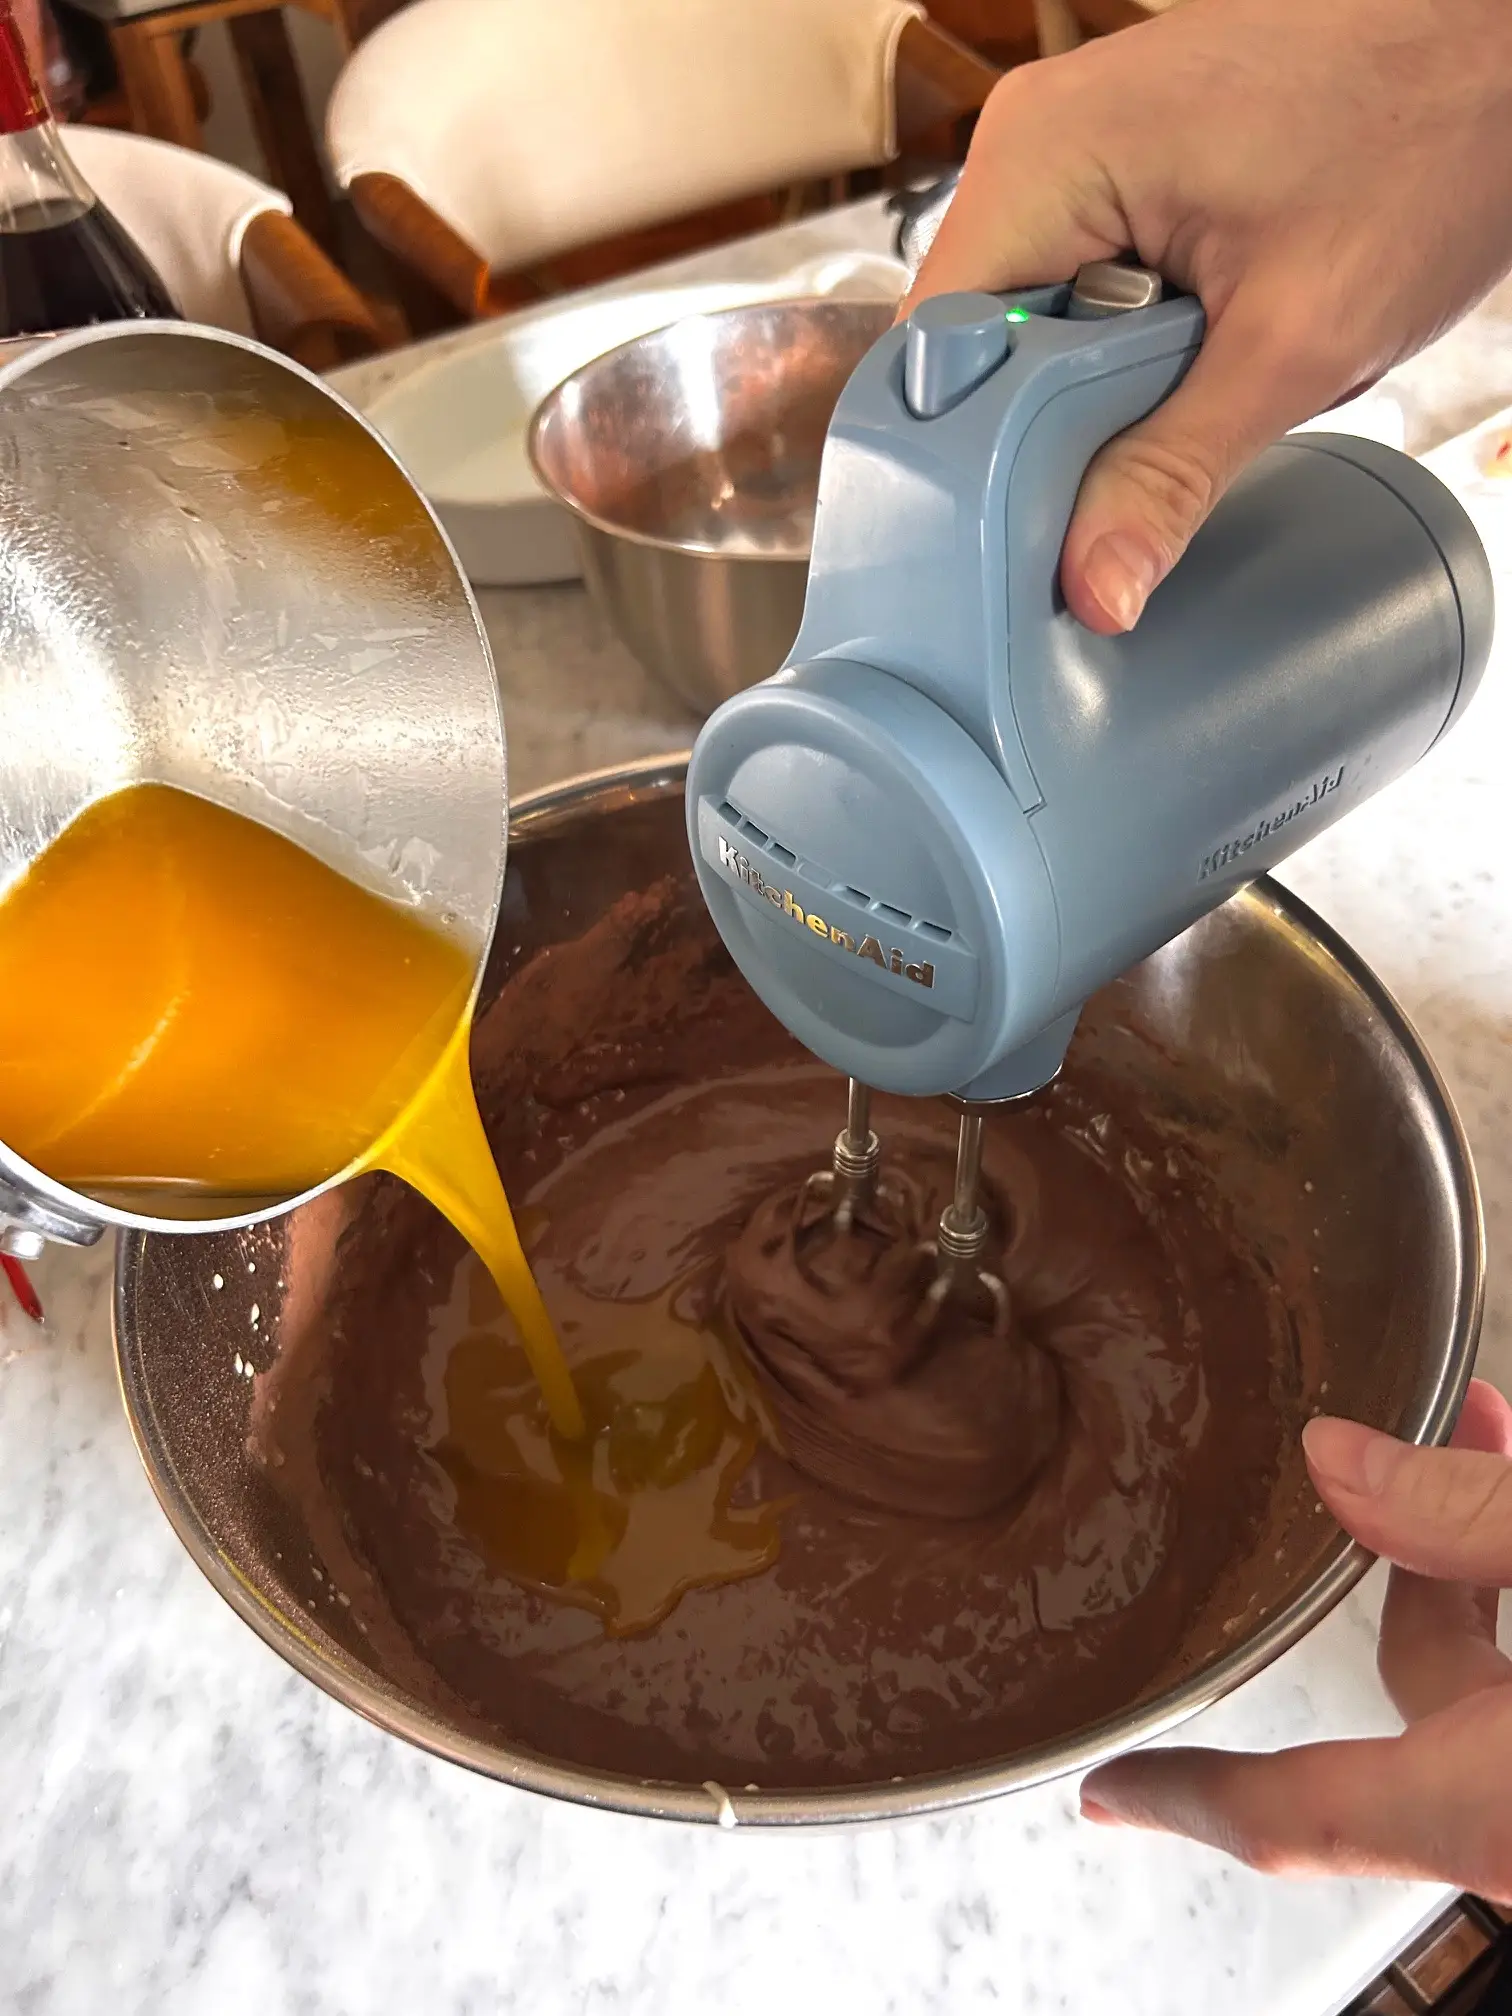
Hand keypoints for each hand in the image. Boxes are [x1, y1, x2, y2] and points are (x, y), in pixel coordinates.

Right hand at [903, 0, 1511, 635]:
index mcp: (1043, 157)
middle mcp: (1034, 141)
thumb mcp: (1293, 344)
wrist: (1509, 49)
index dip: (963, 460)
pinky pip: (1074, 291)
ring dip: (1088, 392)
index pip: (934, 349)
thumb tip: (1093, 590)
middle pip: (972, 347)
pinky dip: (1120, 349)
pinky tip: (1186, 358)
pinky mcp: (1120, 169)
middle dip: (1039, 430)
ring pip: (1026, 328)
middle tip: (1119, 484)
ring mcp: (1075, 149)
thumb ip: (1172, 473)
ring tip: (1183, 392)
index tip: (1013, 540)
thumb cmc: (1428, 137)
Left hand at [1079, 1379, 1511, 1901]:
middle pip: (1408, 1688)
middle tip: (1365, 1440)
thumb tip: (1338, 1460)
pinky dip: (1509, 1578)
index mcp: (1491, 1802)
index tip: (1104, 1789)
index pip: (1292, 1817)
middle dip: (1385, 1546)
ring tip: (1470, 1427)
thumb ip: (1469, 1515)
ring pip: (1480, 1677)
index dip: (1181, 1797)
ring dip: (1466, 1550)